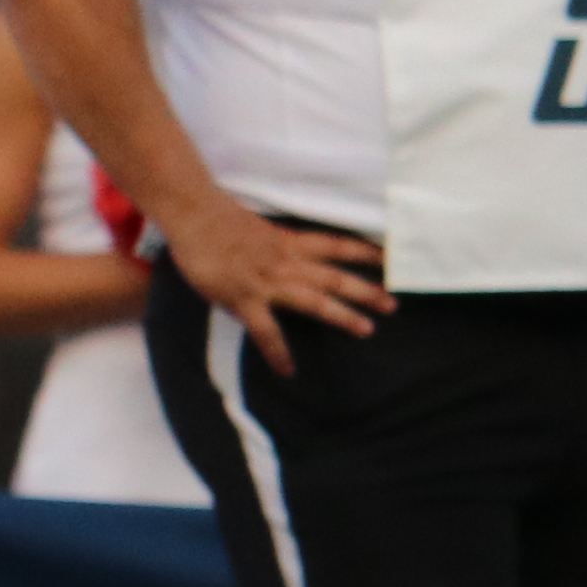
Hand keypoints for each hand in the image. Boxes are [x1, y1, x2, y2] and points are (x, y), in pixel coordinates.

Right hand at [160, 188, 388, 370]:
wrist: (194, 216)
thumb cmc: (219, 219)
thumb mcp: (259, 229)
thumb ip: (275, 248)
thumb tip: (281, 262)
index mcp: (291, 241)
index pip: (337, 245)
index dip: (365, 252)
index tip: (391, 259)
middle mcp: (287, 262)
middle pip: (335, 277)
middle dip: (366, 291)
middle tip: (391, 305)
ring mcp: (267, 282)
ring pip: (314, 301)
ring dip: (342, 315)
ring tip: (366, 329)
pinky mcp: (245, 299)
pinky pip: (266, 331)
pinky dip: (277, 352)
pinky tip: (288, 369)